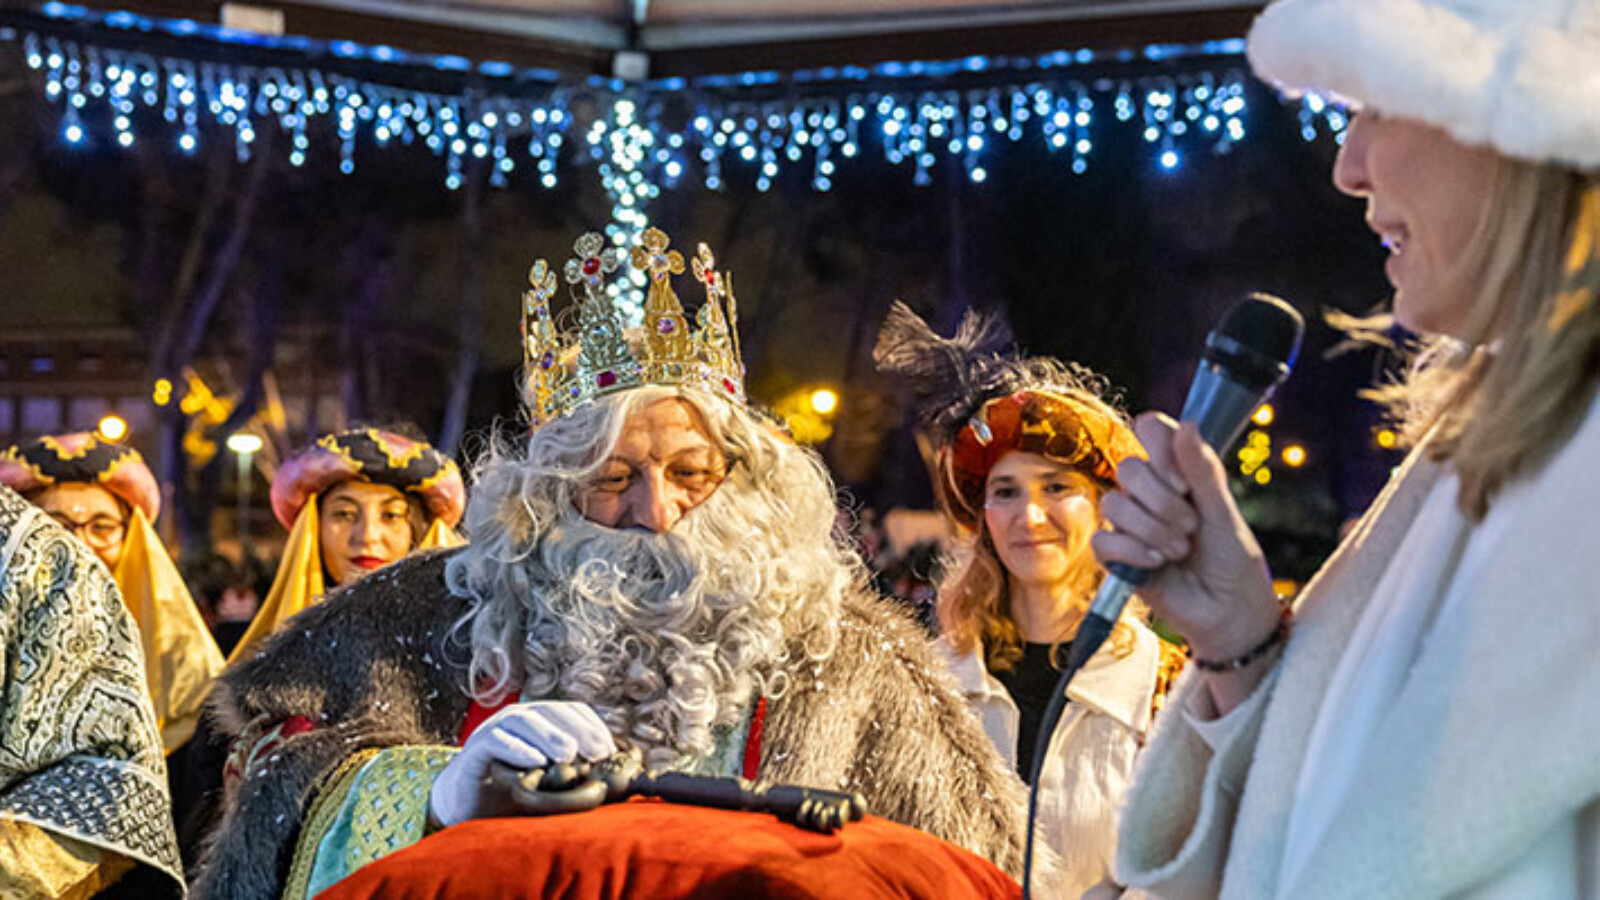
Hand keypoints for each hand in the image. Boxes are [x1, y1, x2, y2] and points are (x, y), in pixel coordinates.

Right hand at [429, 700, 616, 827]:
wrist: (466, 802)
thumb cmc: (513, 790)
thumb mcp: (549, 779)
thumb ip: (574, 772)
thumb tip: (612, 775)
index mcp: (540, 719)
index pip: (571, 710)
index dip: (592, 726)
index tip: (609, 749)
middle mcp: (518, 717)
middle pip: (551, 711)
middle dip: (578, 730)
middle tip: (597, 753)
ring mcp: (495, 729)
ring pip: (524, 720)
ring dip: (549, 736)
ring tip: (569, 754)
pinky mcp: (476, 748)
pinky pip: (497, 740)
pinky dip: (517, 749)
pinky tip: (536, 762)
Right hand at [1091, 412, 1279, 662]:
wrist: (1228, 609)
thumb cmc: (1231, 558)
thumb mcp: (1223, 512)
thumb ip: (1203, 470)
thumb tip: (1188, 424)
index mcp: (1176, 471)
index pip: (1150, 431)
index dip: (1159, 450)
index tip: (1184, 483)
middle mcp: (1148, 491)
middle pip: (1128, 469)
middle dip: (1163, 502)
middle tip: (1191, 527)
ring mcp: (1129, 522)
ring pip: (1114, 504)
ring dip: (1153, 530)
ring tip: (1180, 550)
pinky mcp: (1115, 555)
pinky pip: (1103, 540)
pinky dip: (1133, 551)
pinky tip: (1158, 563)